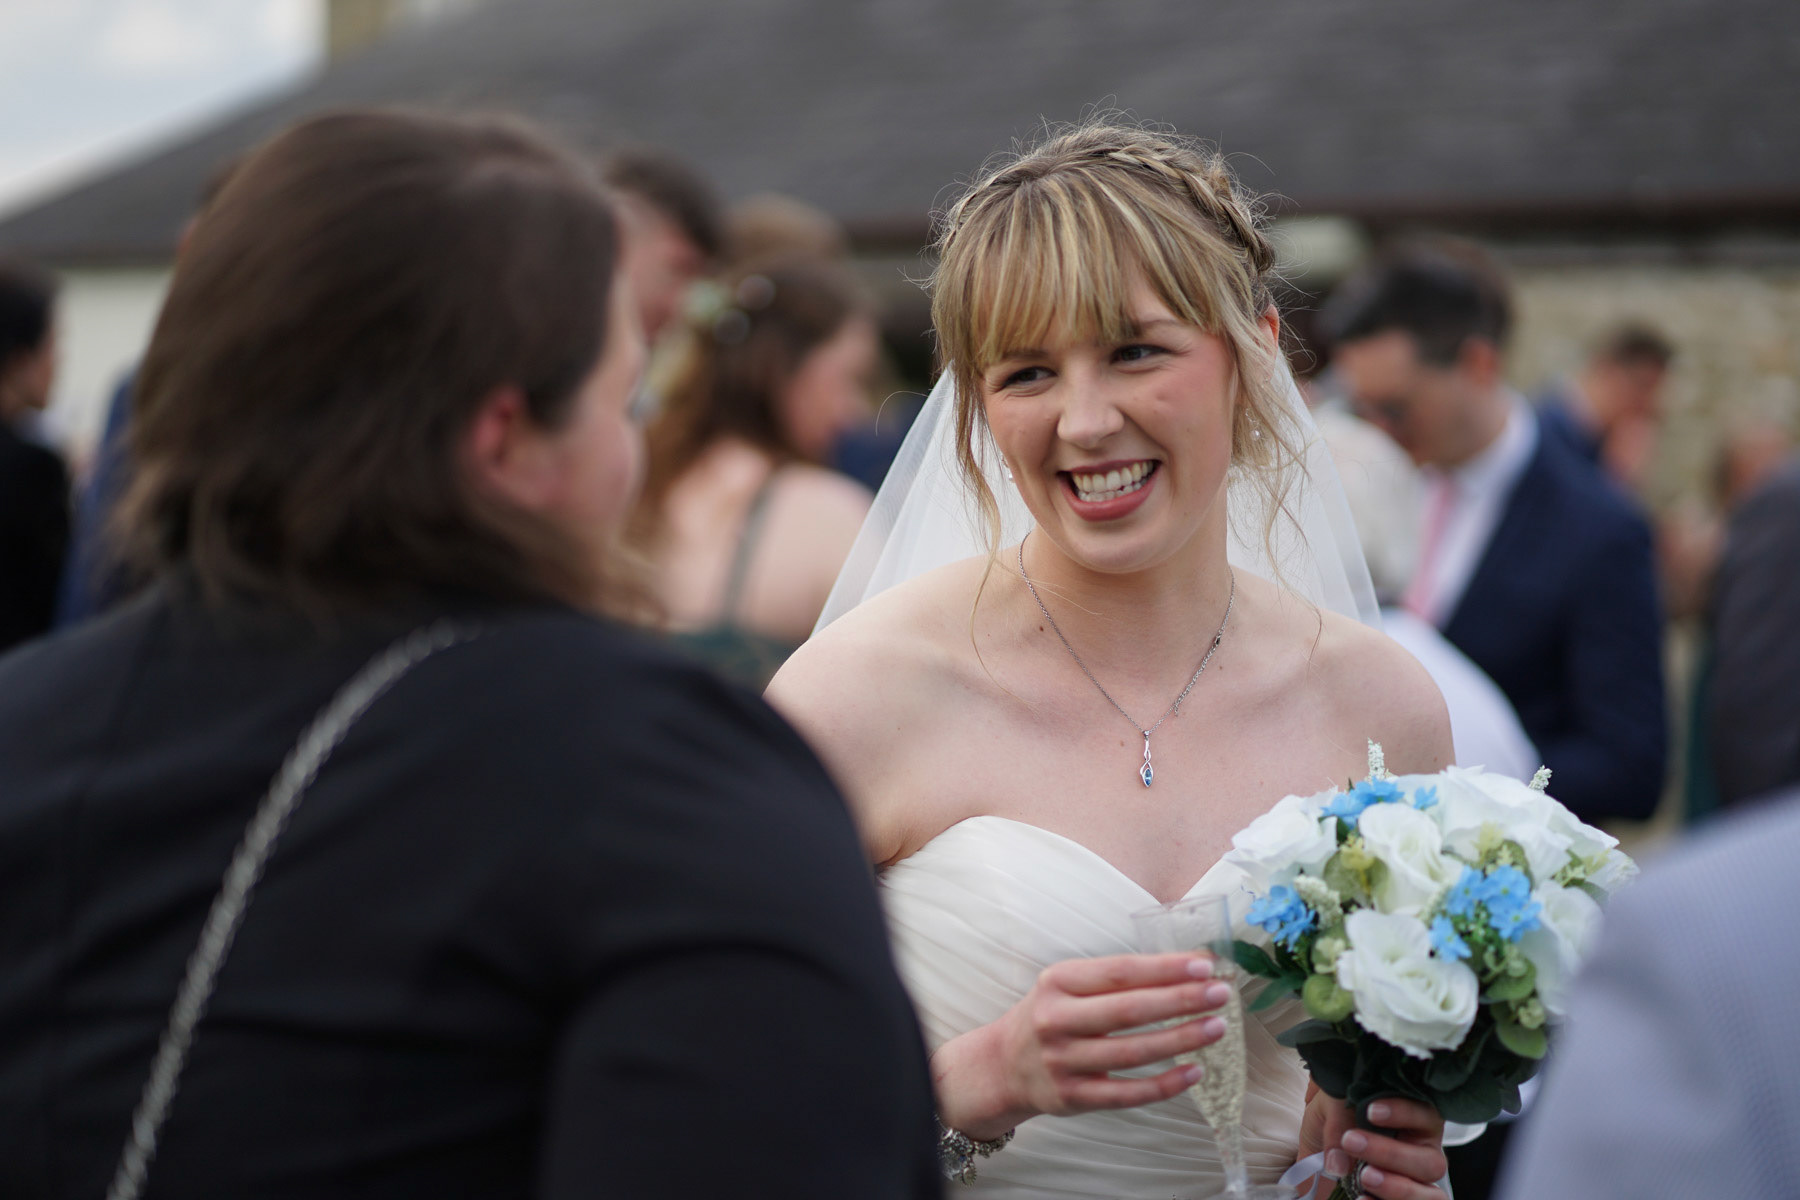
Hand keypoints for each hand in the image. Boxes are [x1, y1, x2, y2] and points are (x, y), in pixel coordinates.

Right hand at [933, 952, 1232, 1139]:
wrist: (1003, 1065)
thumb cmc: (1050, 1016)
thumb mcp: (1067, 986)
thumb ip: (1116, 979)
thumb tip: (1186, 968)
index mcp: (1058, 982)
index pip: (1119, 971)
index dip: (1164, 968)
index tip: (1204, 964)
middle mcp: (1057, 1020)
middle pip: (1128, 1010)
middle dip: (1180, 1000)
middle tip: (1220, 993)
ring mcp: (1063, 1062)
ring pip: (1132, 1052)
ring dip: (1181, 1039)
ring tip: (1216, 1027)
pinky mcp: (1073, 1097)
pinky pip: (1127, 1093)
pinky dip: (1164, 1084)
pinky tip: (1194, 1072)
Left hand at [1299, 1087, 1446, 1198]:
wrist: (1323, 1151)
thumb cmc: (1339, 1120)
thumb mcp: (1333, 1109)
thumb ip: (1337, 1125)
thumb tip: (1339, 1164)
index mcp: (1417, 1121)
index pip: (1424, 1114)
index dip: (1403, 1113)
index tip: (1371, 1112)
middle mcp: (1425, 1154)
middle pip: (1432, 1162)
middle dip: (1393, 1155)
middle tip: (1351, 1142)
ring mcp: (1419, 1184)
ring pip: (1433, 1196)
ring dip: (1401, 1189)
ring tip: (1365, 1178)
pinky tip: (1361, 1198)